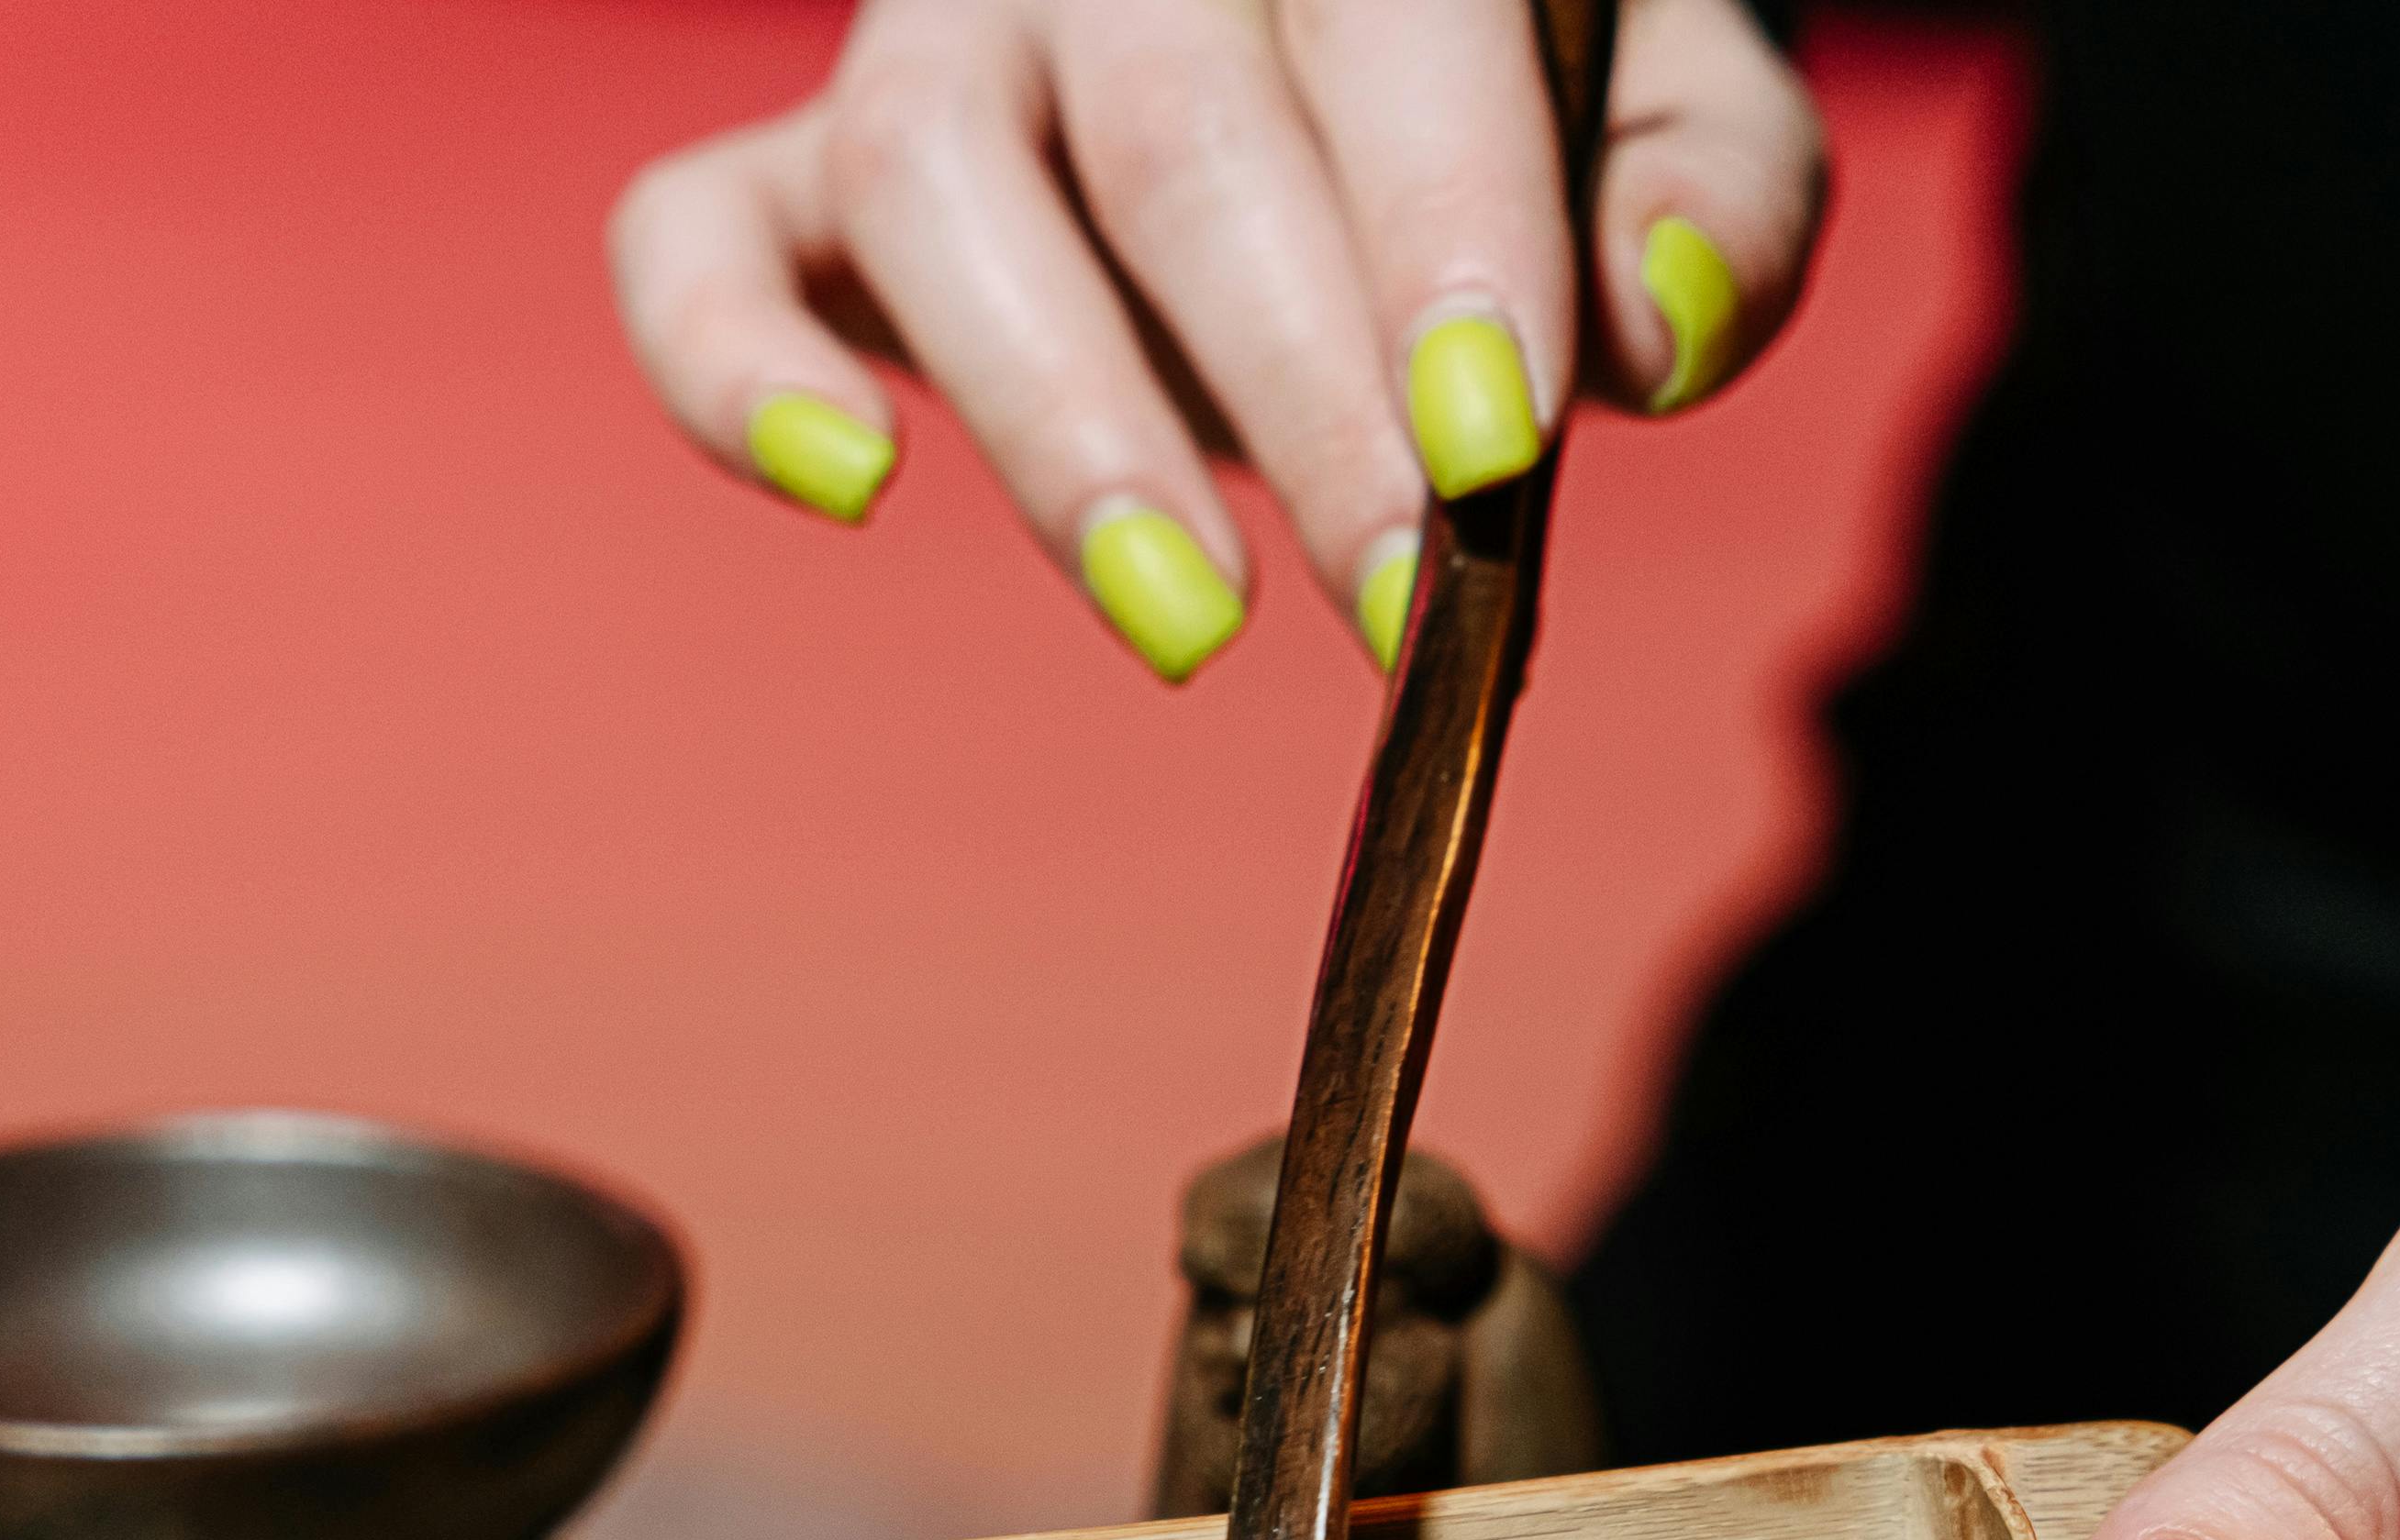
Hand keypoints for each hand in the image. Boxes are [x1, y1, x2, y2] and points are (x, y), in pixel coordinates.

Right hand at [608, 0, 1824, 678]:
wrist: (1360, 47)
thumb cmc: (1524, 81)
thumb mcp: (1672, 82)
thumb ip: (1712, 182)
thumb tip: (1655, 331)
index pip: (1388, 30)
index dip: (1441, 239)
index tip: (1493, 452)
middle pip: (1169, 135)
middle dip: (1294, 394)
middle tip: (1393, 607)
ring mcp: (937, 38)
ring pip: (927, 173)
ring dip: (1062, 421)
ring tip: (1192, 620)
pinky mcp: (797, 175)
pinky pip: (687, 241)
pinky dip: (732, 368)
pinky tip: (852, 482)